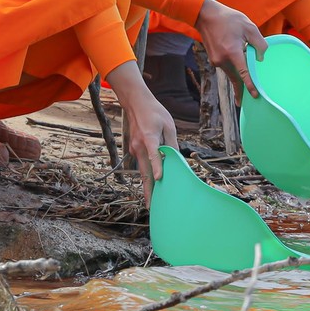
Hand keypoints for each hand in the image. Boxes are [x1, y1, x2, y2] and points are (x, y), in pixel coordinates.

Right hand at [105, 61, 177, 198]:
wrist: (136, 103)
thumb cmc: (154, 112)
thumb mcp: (169, 124)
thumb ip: (172, 142)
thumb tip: (175, 158)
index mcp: (150, 137)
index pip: (154, 154)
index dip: (158, 167)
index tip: (160, 179)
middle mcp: (140, 146)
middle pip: (144, 172)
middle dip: (148, 190)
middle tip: (152, 206)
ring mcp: (135, 149)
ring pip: (142, 171)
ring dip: (146, 186)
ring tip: (151, 202)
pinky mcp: (134, 150)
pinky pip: (141, 165)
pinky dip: (146, 175)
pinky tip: (151, 185)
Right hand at [196, 0, 265, 96]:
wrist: (205, 15)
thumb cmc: (228, 19)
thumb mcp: (249, 27)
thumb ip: (259, 43)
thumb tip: (261, 58)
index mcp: (232, 52)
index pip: (243, 73)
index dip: (249, 85)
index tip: (255, 96)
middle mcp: (222, 60)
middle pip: (236, 77)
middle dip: (240, 89)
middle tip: (243, 102)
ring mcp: (216, 60)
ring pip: (231, 72)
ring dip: (237, 75)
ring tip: (242, 83)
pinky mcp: (213, 59)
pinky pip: (226, 67)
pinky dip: (232, 68)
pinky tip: (237, 64)